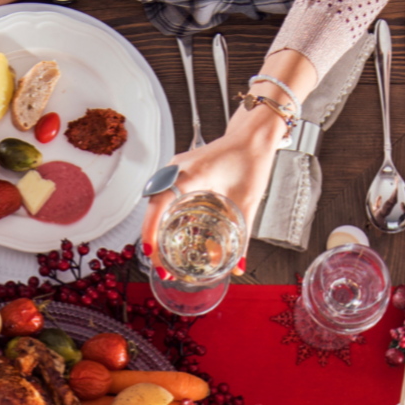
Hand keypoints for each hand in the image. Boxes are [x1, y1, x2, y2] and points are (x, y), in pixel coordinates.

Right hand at [140, 125, 275, 278]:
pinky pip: (162, 198)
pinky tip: (169, 237)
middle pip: (153, 209)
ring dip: (155, 231)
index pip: (160, 203)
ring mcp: (175, 171)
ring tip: (162, 258)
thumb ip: (243, 237)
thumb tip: (239, 265)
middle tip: (161, 267)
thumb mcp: (248, 201)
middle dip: (152, 240)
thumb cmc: (250, 159)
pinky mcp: (178, 174)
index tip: (151, 254)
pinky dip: (162, 220)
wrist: (252, 136)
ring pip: (155, 205)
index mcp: (192, 174)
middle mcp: (177, 170)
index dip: (151, 230)